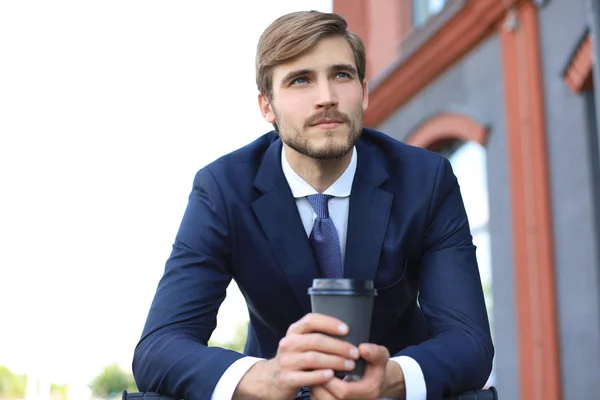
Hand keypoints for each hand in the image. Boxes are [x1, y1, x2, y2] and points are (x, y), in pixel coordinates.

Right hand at [233, 313, 359, 399]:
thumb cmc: (294, 358)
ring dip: (334, 361)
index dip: (330, 323)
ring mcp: (285, 361)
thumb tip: (346, 332)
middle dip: (339, 346)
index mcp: (294, 331)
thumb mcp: (301, 342)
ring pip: (313, 358)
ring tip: (350, 365)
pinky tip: (331, 375)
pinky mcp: (285, 378)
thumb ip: (316, 335)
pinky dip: (320, 376)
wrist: (271, 379)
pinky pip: (305, 376)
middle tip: (354, 352)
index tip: (347, 329)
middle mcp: (288, 343)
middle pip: (316, 340)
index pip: (311, 320)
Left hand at [311, 344, 405, 399]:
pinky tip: (314, 376)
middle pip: (329, 399)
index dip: (330, 378)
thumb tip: (362, 348)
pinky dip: (314, 389)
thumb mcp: (380, 356)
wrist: (375, 381)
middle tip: (312, 365)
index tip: (323, 363)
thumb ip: (374, 352)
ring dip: (314, 385)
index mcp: (367, 392)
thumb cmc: (375, 367)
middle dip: (318, 381)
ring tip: (312, 370)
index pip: (343, 391)